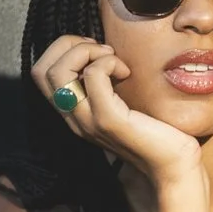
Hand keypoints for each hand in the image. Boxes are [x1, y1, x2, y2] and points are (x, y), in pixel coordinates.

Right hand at [30, 33, 207, 193]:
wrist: (172, 166)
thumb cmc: (153, 131)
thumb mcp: (120, 103)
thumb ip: (105, 85)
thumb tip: (104, 50)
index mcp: (73, 113)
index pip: (41, 73)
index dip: (63, 50)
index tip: (96, 52)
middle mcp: (73, 118)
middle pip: (41, 70)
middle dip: (69, 45)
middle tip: (103, 51)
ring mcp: (87, 120)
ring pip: (58, 72)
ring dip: (86, 51)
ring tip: (112, 60)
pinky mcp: (108, 119)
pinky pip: (92, 76)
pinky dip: (107, 62)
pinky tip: (126, 72)